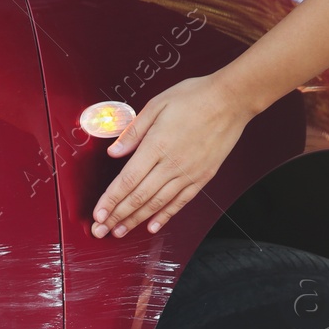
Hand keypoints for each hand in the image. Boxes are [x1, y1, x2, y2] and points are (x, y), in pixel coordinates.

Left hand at [90, 73, 254, 237]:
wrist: (230, 101)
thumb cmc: (194, 97)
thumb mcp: (157, 105)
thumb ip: (133, 131)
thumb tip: (114, 152)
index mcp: (156, 145)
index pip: (127, 179)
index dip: (111, 200)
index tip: (98, 214)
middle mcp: (171, 164)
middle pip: (138, 197)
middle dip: (116, 216)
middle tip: (101, 230)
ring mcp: (188, 173)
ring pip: (157, 203)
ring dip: (135, 220)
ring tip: (119, 231)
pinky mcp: (201, 178)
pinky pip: (180, 202)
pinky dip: (165, 216)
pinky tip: (152, 227)